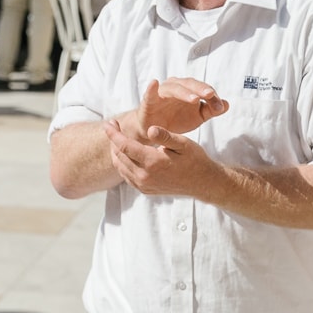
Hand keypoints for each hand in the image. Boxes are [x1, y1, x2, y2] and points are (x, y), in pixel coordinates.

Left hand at [103, 119, 218, 195]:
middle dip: (113, 139)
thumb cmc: (195, 159)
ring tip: (118, 137)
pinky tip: (126, 152)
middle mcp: (145, 176)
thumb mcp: (184, 144)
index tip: (108, 122)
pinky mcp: (145, 190)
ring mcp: (144, 185)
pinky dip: (122, 162)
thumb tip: (149, 129)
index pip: (124, 146)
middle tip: (114, 126)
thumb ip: (165, 136)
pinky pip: (126, 175)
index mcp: (153, 163)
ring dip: (116, 151)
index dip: (114, 133)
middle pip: (119, 155)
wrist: (204, 183)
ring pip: (120, 166)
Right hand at [119, 78, 226, 140]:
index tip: (221, 108)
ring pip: (174, 88)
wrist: (156, 132)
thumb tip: (227, 104)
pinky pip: (149, 93)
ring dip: (184, 92)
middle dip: (200, 89)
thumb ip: (211, 110)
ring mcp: (161, 92)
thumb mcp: (197, 117)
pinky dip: (151, 87)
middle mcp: (175, 87)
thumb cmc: (177, 120)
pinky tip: (154, 82)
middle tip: (210, 95)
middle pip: (189, 84)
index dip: (213, 97)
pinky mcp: (148, 100)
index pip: (202, 89)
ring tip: (194, 99)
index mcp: (188, 89)